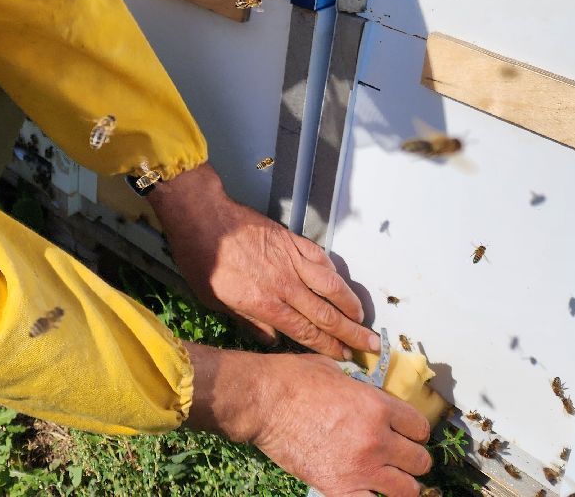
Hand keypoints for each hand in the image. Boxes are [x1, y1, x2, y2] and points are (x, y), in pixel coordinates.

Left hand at [148, 164, 377, 357]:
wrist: (202, 217)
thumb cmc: (202, 262)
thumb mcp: (215, 301)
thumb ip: (248, 321)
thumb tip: (274, 340)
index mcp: (265, 304)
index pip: (306, 331)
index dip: (328, 346)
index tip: (345, 357)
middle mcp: (284, 285)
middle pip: (325, 314)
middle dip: (351, 333)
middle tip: (371, 346)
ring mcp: (291, 260)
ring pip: (330, 285)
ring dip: (349, 303)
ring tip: (362, 318)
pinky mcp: (291, 239)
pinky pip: (320, 257)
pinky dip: (334, 271)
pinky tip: (341, 282)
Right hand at [185, 344, 432, 496]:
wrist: (261, 401)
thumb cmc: (291, 379)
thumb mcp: (334, 371)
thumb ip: (361, 387)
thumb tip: (370, 394)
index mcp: (377, 407)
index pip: (421, 428)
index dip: (414, 430)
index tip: (405, 432)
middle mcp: (377, 440)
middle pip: (420, 461)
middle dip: (412, 458)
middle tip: (398, 456)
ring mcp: (360, 468)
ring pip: (408, 490)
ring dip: (402, 483)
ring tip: (390, 478)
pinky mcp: (340, 488)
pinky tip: (368, 490)